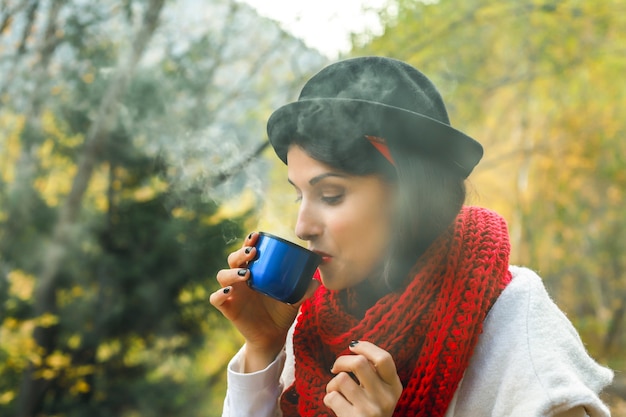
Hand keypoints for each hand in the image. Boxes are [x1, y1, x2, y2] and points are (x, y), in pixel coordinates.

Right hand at [209, 232, 318, 371]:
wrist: (273, 335)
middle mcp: (241, 279)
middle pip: (232, 259)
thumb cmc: (282, 311)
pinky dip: (219, 293)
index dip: (249, 241)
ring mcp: (233, 292)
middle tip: (252, 252)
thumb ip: (304, 290)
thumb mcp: (295, 300)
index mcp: (255, 271)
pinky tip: (229, 291)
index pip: (247, 251)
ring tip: (246, 274)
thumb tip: (316, 281)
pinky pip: (215, 298)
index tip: (256, 236)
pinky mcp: (227, 307)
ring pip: (222, 275)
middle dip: (240, 253)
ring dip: (232, 272)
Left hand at [324, 341, 402, 416]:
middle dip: (341, 360)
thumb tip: (355, 346)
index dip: (366, 347)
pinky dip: (328, 398)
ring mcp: (371, 410)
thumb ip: (375, 374)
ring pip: (342, 379)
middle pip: (359, 363)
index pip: (384, 358)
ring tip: (334, 391)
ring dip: (332, 383)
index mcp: (395, 387)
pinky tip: (334, 404)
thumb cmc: (370, 411)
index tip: (353, 346)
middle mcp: (386, 398)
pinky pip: (332, 397)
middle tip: (335, 367)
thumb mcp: (381, 393)